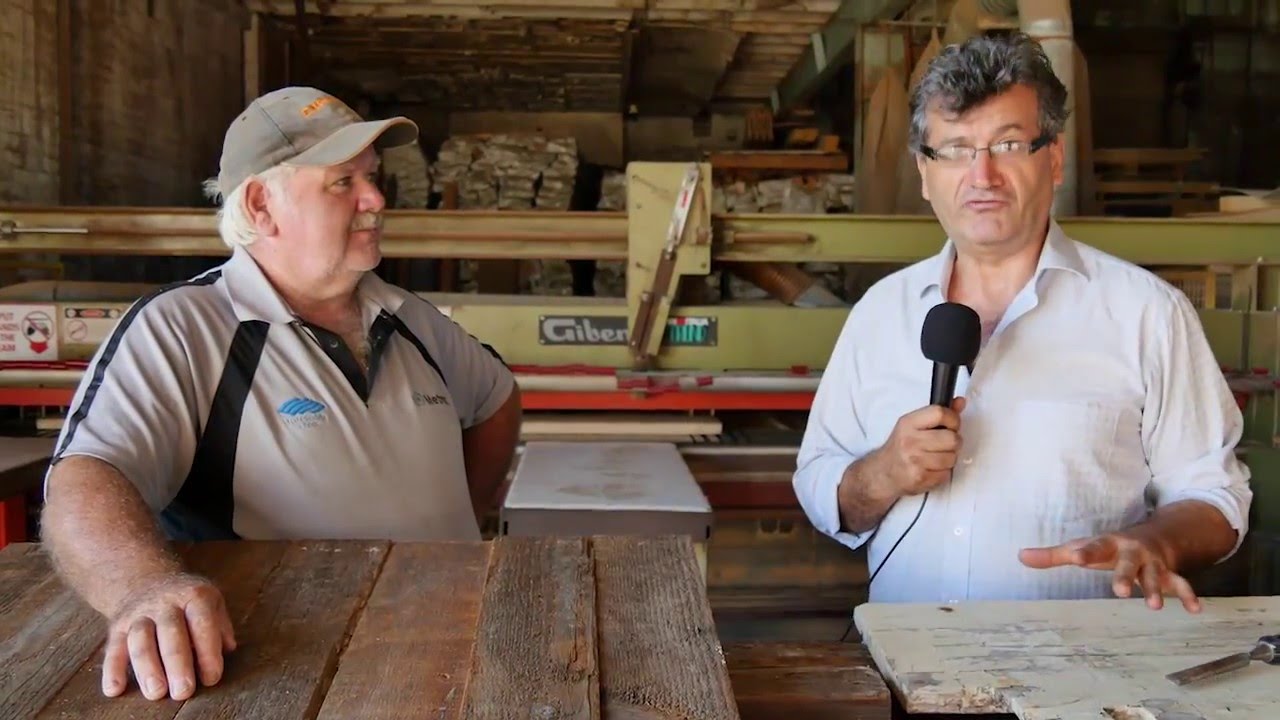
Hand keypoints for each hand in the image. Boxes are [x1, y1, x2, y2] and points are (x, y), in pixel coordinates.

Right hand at [102, 573, 236, 699]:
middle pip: (170, 633)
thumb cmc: (187, 601)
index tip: (211, 678)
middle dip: (177, 664)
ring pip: (140, 640)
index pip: (202, 623)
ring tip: (157, 693)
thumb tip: (228, 649)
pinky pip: (113, 648)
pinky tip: (114, 689)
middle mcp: (165, 602)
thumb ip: (220, 626)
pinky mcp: (117, 627)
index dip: (208, 651)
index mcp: (194, 595)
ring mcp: (138, 614)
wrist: (147, 580)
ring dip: (147, 668)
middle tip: (184, 691)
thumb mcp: (211, 602)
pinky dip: (112, 670)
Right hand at [875, 397, 966, 496]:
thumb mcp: (913, 425)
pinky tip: (932, 469)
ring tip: (936, 458)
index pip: (940, 413)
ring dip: (949, 459)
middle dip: (954, 442)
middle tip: (944, 444)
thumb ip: (938, 414)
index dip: (953, 419)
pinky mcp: (920, 478)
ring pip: (952, 458)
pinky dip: (943, 473)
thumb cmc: (900, 448)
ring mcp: (915, 461)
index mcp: (908, 423)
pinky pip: (946, 474)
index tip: (951, 425)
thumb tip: (960, 402)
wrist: (882, 473)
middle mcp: (910, 440)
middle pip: (952, 438)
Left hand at [1018, 533, 1200, 612]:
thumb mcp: (1082, 548)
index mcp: (1107, 545)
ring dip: (1155, 590)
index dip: (1084, 551)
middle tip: (1119, 592)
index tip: (1074, 557)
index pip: (1093, 548)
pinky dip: (1189, 596)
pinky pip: (1182, 584)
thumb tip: (1020, 556)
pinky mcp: (1170, 574)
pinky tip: (1196, 610)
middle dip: (1125, 576)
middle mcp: (1132, 553)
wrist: (1154, 535)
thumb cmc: (1109, 547)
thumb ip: (1053, 556)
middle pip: (1128, 563)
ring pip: (1155, 575)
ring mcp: (1152, 563)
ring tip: (1155, 607)